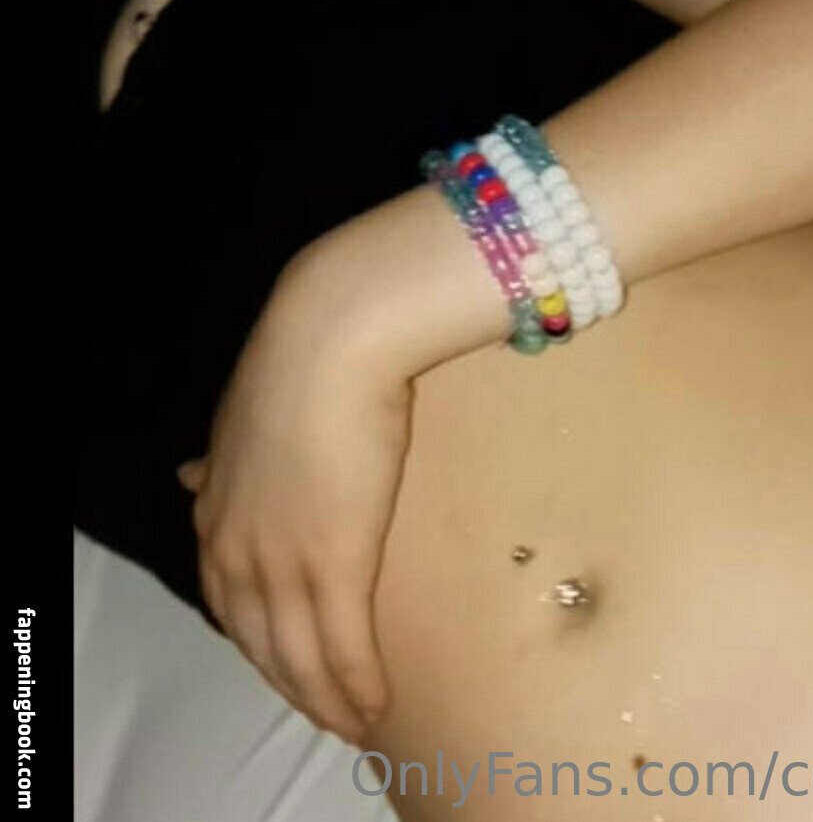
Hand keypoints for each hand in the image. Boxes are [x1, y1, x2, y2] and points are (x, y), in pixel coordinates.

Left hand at [180, 184, 510, 741]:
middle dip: (290, 683)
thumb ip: (220, 458)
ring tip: (356, 722)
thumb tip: (186, 473)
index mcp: (216, 512)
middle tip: (325, 711)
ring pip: (300, 657)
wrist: (335, 338)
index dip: (256, 639)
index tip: (282, 662)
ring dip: (326, 700)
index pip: (226, 601)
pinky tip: (378, 704)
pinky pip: (345, 648)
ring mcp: (284, 562)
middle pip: (260, 642)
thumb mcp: (238, 416)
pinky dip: (358, 685)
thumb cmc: (303, 359)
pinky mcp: (337, 565)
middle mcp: (239, 549)